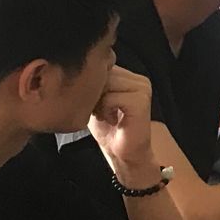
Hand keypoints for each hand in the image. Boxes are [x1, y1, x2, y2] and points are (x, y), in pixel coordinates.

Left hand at [89, 66, 158, 182]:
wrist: (124, 153)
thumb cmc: (108, 128)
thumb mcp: (96, 100)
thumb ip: (93, 83)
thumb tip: (76, 73)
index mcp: (130, 76)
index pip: (101, 66)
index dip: (91, 85)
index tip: (95, 104)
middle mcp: (139, 79)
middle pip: (103, 73)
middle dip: (94, 93)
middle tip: (100, 111)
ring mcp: (142, 88)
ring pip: (106, 84)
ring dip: (99, 102)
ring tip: (106, 115)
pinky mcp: (140, 100)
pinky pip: (111, 97)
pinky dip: (105, 110)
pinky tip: (112, 119)